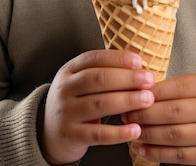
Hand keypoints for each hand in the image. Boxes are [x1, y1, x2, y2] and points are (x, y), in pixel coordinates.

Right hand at [39, 50, 154, 164]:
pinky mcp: (71, 135)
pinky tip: (135, 129)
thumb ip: (104, 71)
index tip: (139, 62)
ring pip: (99, 104)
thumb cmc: (74, 101)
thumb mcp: (81, 81)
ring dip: (127, 101)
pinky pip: (97, 134)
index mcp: (69, 70)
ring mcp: (66, 112)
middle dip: (127, 78)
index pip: (94, 58)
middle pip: (98, 79)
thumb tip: (138, 64)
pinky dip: (118, 133)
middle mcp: (65, 89)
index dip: (118, 58)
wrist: (47, 132)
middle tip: (148, 80)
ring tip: (147, 100)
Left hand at [123, 73, 195, 165]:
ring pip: (172, 135)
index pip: (176, 88)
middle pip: (171, 112)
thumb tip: (147, 88)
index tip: (132, 92)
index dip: (151, 92)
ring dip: (146, 133)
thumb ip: (182, 85)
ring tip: (130, 129)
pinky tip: (142, 148)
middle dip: (143, 113)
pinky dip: (157, 153)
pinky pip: (179, 156)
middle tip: (124, 111)